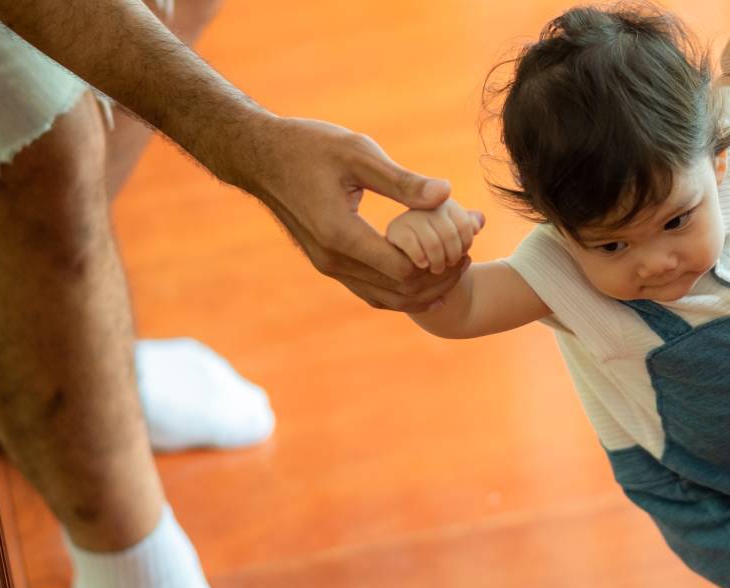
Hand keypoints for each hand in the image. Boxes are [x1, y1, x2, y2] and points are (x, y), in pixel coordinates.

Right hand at [223, 113, 465, 311]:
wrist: (260, 156)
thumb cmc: (308, 146)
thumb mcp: (358, 152)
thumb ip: (402, 180)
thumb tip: (446, 194)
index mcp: (341, 234)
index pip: (404, 269)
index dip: (441, 262)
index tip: (465, 241)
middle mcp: (333, 260)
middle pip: (400, 291)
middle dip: (440, 279)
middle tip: (469, 256)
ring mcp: (328, 266)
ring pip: (386, 299)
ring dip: (423, 291)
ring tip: (454, 268)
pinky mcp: (328, 264)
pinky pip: (371, 291)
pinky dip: (401, 291)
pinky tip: (426, 281)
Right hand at [387, 199, 485, 274]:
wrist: (405, 250)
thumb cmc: (436, 242)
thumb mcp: (455, 232)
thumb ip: (468, 226)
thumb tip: (479, 221)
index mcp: (445, 203)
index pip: (465, 224)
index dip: (466, 243)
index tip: (463, 254)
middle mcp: (427, 204)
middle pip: (450, 235)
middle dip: (453, 255)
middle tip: (450, 264)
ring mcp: (409, 216)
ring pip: (434, 244)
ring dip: (439, 262)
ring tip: (437, 268)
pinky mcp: (395, 231)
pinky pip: (414, 248)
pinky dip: (421, 259)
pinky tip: (423, 264)